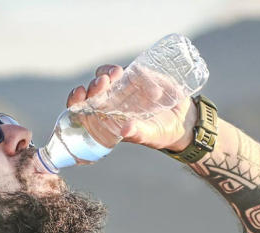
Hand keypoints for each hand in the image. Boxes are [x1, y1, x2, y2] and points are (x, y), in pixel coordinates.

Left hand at [67, 64, 197, 151]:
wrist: (182, 119)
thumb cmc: (162, 133)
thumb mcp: (150, 136)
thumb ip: (137, 133)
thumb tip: (125, 129)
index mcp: (106, 120)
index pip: (82, 110)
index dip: (76, 101)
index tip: (80, 93)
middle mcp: (109, 104)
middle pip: (91, 91)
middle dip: (93, 86)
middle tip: (103, 82)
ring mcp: (121, 89)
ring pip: (103, 76)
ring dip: (105, 73)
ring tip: (117, 74)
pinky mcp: (134, 77)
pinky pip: (122, 70)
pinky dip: (123, 70)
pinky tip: (129, 73)